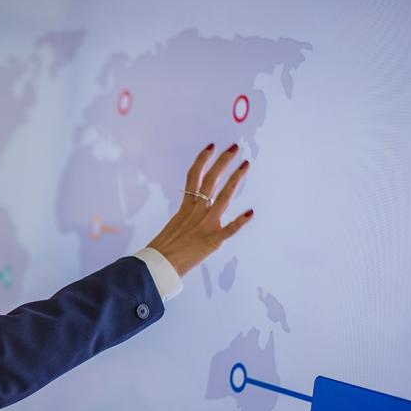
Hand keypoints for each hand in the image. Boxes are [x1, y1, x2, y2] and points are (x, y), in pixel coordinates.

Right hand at [146, 143, 252, 276]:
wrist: (159, 264)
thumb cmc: (163, 247)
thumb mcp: (175, 224)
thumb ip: (187, 215)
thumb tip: (194, 209)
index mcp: (186, 206)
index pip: (194, 176)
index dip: (203, 160)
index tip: (211, 146)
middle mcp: (197, 211)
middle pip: (210, 180)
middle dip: (223, 162)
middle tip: (234, 147)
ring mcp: (205, 225)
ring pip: (223, 198)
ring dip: (235, 180)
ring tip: (246, 165)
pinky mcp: (212, 241)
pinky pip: (229, 230)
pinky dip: (240, 222)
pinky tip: (251, 212)